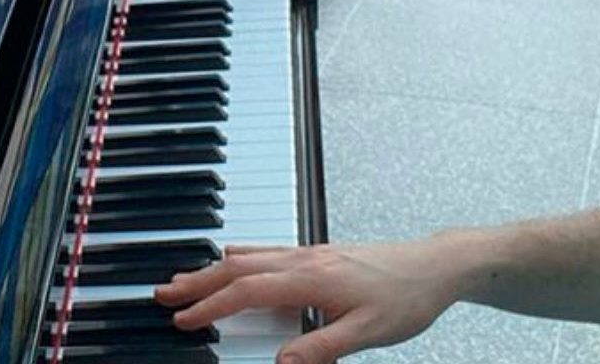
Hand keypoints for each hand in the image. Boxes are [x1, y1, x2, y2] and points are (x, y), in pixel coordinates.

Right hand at [153, 239, 476, 363]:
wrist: (435, 265)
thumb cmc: (407, 296)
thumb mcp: (368, 332)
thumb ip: (322, 348)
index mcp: (311, 277)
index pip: (248, 290)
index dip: (212, 305)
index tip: (183, 318)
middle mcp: (305, 259)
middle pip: (238, 267)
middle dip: (197, 281)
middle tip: (163, 293)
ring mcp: (311, 253)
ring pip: (250, 256)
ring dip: (213, 267)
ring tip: (184, 277)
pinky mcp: (319, 254)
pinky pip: (268, 251)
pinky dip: (241, 256)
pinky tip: (233, 255)